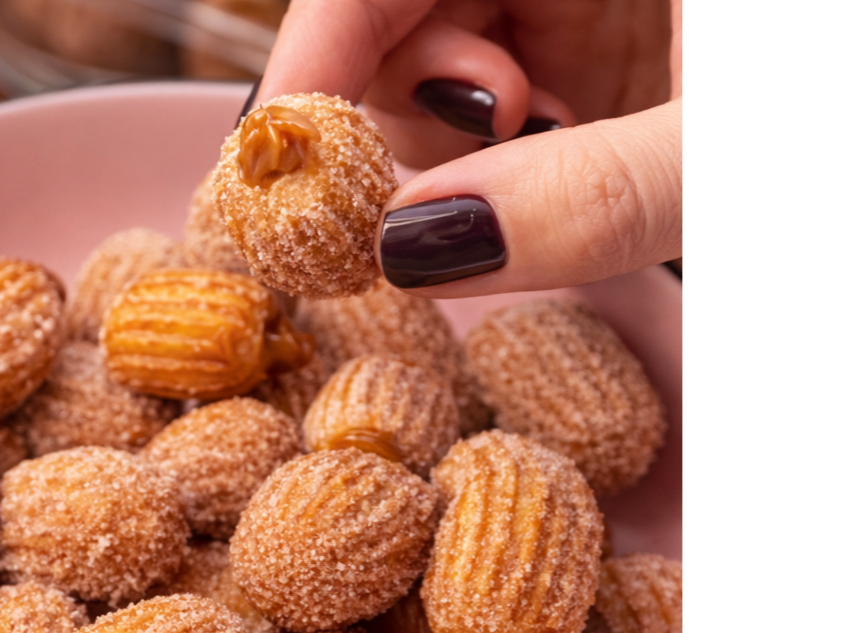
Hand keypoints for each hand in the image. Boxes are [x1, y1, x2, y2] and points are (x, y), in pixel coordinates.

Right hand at [258, 0, 681, 294]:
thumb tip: (411, 252)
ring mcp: (575, 13)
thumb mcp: (716, 156)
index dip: (313, 58)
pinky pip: (494, 124)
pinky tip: (556, 185)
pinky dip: (496, 182)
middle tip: (440, 208)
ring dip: (455, 161)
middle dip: (398, 123)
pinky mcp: (595, 67)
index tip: (273, 171)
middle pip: (390, 26)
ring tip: (542, 178)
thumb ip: (590, 193)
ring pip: (432, 82)